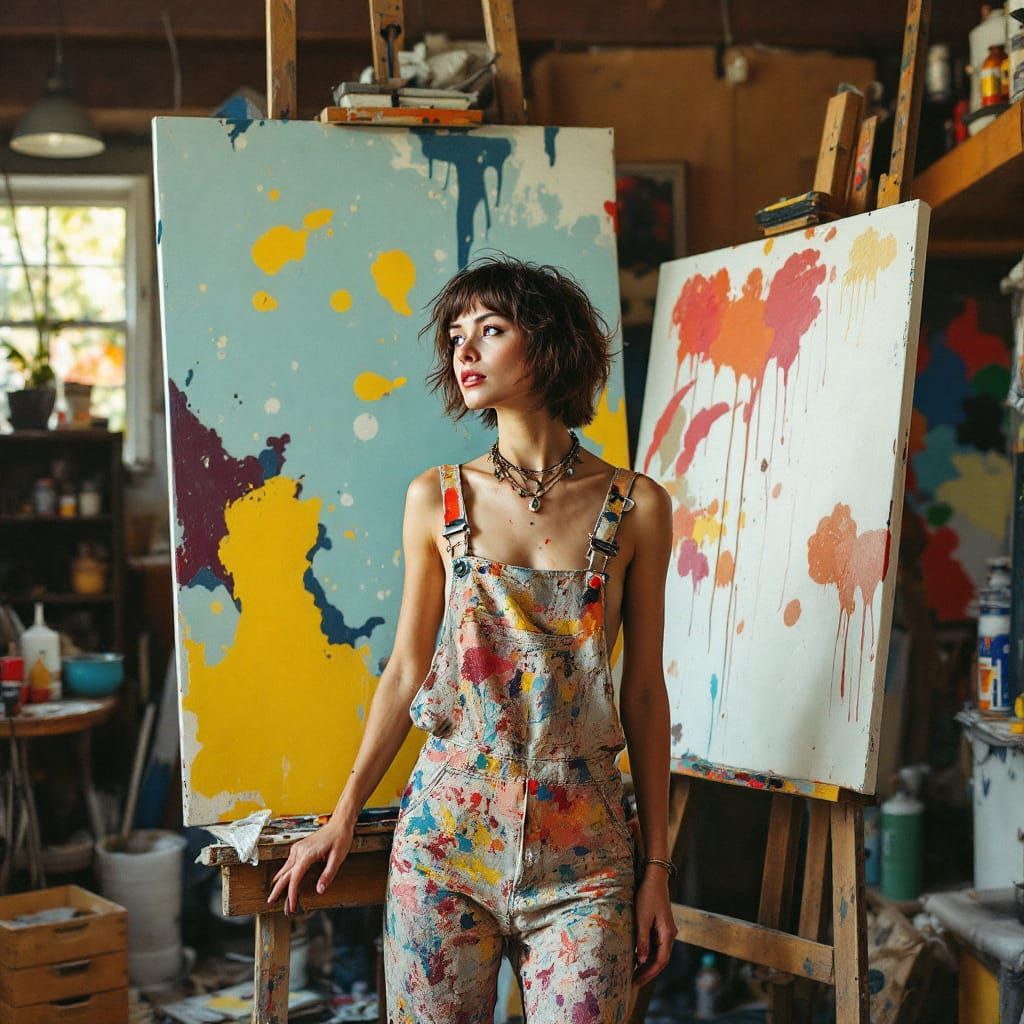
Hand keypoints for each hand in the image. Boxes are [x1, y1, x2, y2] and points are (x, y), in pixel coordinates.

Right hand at [266, 818, 353, 914]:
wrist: (339, 823)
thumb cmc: (340, 838)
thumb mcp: (338, 857)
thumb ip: (328, 874)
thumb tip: (319, 890)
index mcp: (308, 853)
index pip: (295, 877)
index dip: (292, 893)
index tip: (291, 906)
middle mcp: (300, 850)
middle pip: (285, 873)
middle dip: (278, 890)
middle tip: (270, 903)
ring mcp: (298, 848)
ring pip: (285, 868)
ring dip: (280, 882)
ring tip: (275, 896)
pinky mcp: (299, 848)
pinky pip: (288, 863)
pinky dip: (284, 874)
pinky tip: (282, 880)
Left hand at [634, 868, 676, 986]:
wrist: (654, 878)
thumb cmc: (647, 896)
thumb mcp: (642, 919)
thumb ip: (643, 940)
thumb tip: (642, 961)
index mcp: (667, 934)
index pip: (661, 961)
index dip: (649, 973)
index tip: (637, 982)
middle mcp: (669, 934)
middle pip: (661, 959)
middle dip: (648, 972)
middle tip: (634, 982)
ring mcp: (666, 930)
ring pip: (659, 953)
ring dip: (648, 963)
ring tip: (634, 973)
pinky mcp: (661, 925)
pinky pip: (656, 945)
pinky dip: (648, 953)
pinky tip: (638, 956)